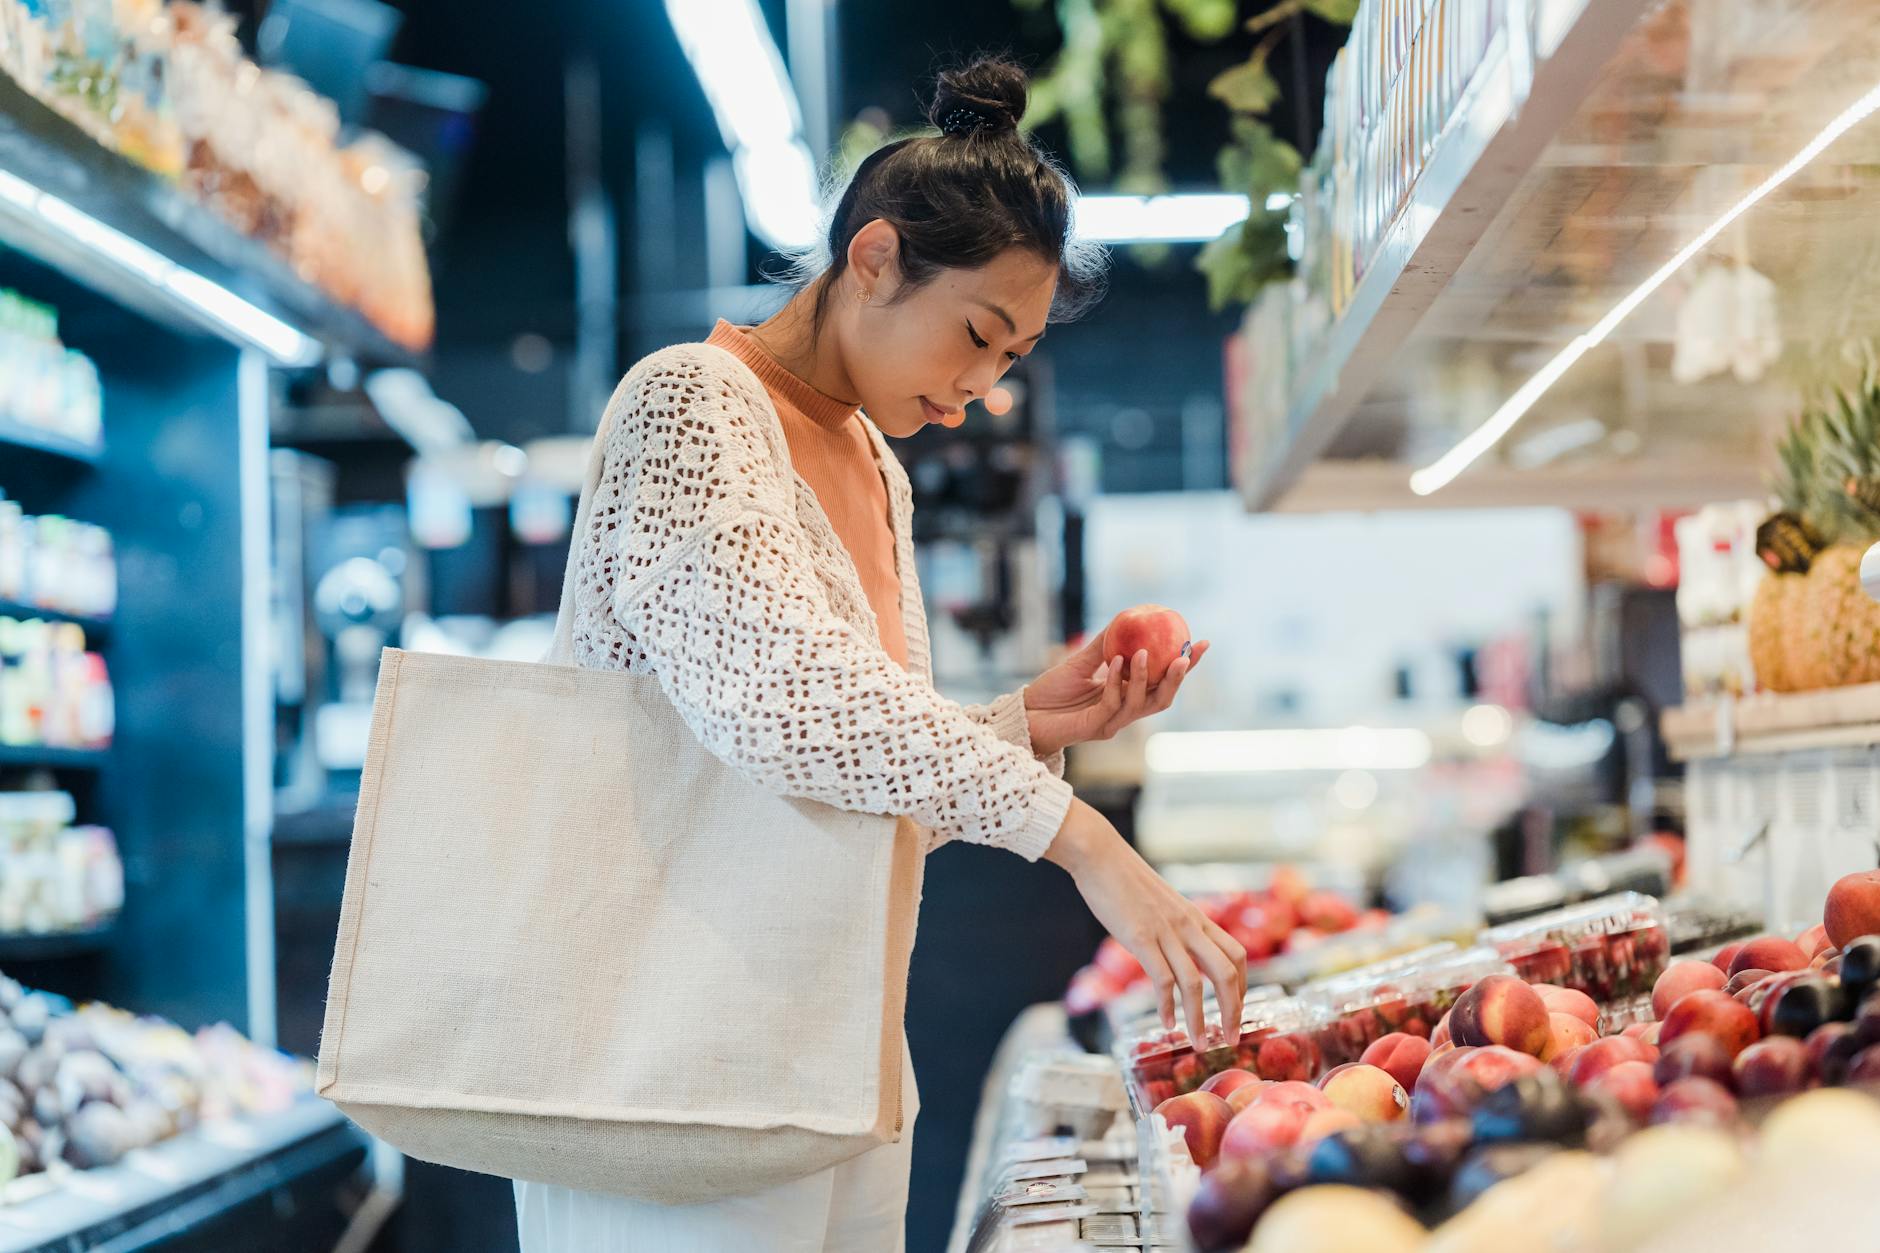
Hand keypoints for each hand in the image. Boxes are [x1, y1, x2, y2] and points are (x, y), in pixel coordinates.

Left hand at [1023, 637, 1209, 758]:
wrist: (1026, 714)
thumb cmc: (1052, 691)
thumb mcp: (1081, 662)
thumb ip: (1104, 645)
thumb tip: (1126, 617)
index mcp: (1126, 696)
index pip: (1162, 681)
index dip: (1185, 666)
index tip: (1201, 642)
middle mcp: (1124, 712)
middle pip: (1162, 698)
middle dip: (1178, 677)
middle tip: (1186, 655)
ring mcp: (1112, 722)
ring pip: (1141, 703)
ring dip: (1145, 676)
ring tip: (1144, 652)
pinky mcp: (1095, 727)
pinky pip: (1112, 704)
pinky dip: (1116, 681)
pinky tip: (1116, 662)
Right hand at [1045, 798, 1245, 1043]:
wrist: (1100, 855)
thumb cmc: (1126, 880)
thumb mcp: (1162, 903)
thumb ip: (1175, 926)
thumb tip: (1177, 951)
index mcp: (1196, 917)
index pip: (1237, 955)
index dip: (1243, 987)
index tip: (1237, 1011)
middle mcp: (1188, 926)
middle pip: (1227, 973)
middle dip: (1234, 1010)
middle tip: (1231, 1039)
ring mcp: (1165, 932)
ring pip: (1195, 983)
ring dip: (1200, 1019)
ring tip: (1199, 1043)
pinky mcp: (1139, 938)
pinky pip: (1161, 979)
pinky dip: (1167, 1006)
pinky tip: (1165, 1022)